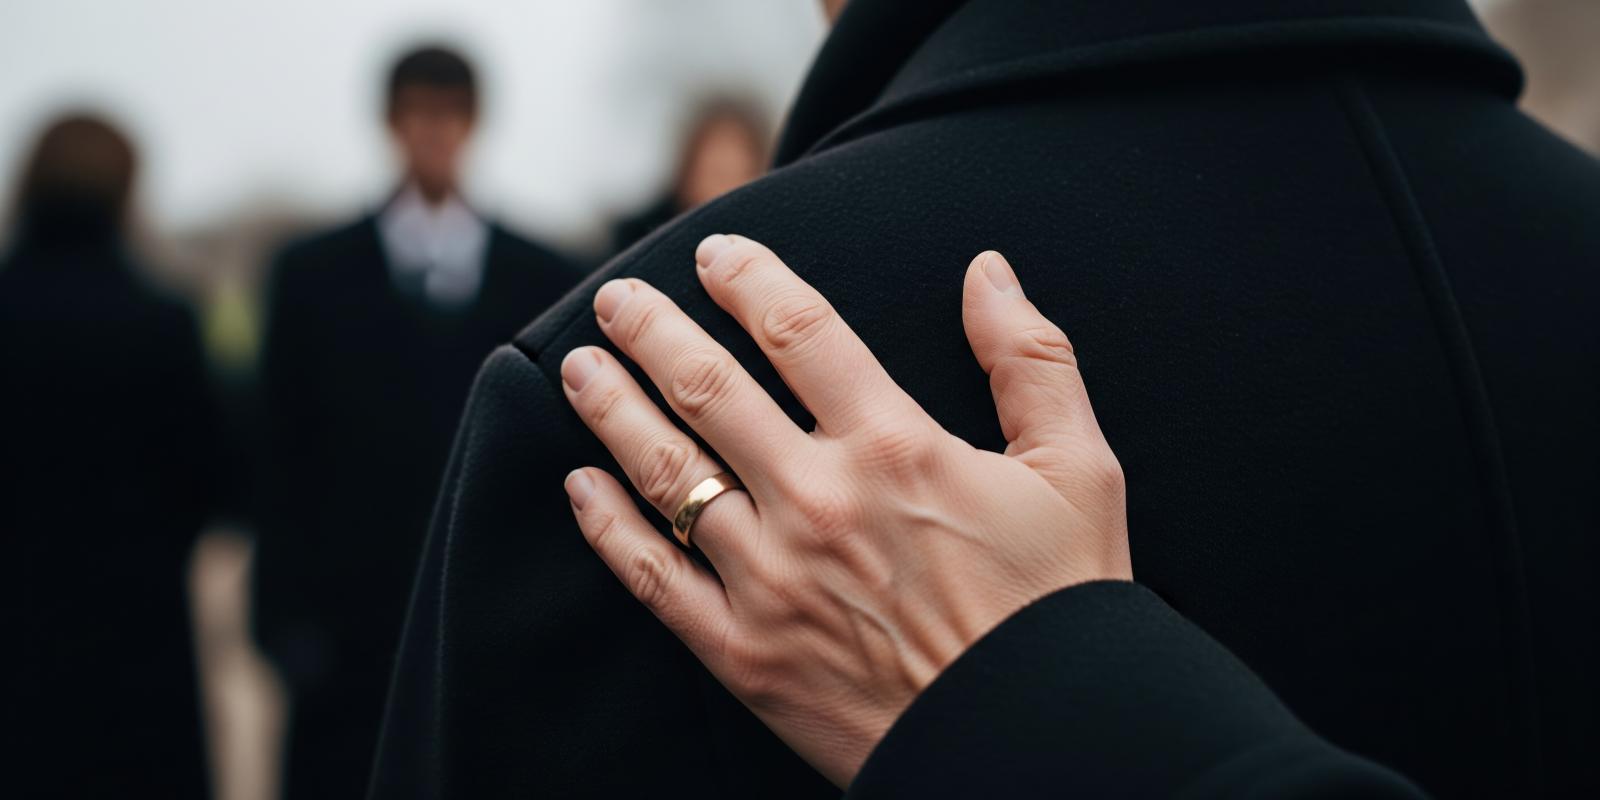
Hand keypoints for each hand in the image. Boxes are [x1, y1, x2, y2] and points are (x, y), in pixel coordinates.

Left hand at [559, 235, 1131, 785]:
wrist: (1036, 742)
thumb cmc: (1061, 607)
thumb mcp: (1080, 469)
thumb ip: (1031, 359)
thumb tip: (989, 270)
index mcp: (896, 447)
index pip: (800, 331)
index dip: (749, 280)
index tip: (714, 253)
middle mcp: (819, 500)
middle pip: (708, 389)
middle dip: (651, 331)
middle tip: (617, 299)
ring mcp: (772, 578)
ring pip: (666, 472)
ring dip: (612, 410)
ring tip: (578, 368)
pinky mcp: (744, 652)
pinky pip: (655, 578)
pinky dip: (608, 528)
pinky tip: (580, 488)